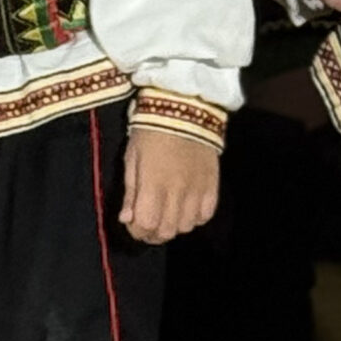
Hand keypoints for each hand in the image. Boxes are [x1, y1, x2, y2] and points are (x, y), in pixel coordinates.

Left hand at [121, 126, 218, 244]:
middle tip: (148, 222)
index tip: (133, 223)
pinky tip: (187, 206)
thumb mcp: (132, 158)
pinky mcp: (213, 184)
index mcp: (153, 185)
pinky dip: (194, 217)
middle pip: (167, 231)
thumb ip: (130, 192)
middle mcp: (178, 192)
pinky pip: (205, 215)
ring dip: (174, 225)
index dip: (136, 230)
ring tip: (168, 213)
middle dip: (153, 233)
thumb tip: (126, 219)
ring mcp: (198, 190)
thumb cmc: (150, 131)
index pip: (146, 225)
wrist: (184, 107)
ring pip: (186, 227)